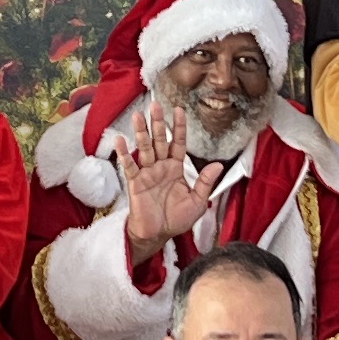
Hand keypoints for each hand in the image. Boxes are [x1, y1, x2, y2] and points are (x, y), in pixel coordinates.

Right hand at [113, 99, 226, 255]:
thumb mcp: (197, 202)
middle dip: (158, 123)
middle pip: (159, 140)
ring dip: (141, 132)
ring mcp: (147, 173)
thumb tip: (217, 165)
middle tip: (156, 105)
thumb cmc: (177, 219)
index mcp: (176, 168)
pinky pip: (129, 166)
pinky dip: (124, 153)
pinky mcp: (135, 182)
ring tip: (138, 116)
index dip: (179, 127)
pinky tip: (120, 140)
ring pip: (144, 148)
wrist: (158, 235)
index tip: (180, 110)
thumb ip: (205, 182)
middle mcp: (161, 167)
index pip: (178, 143)